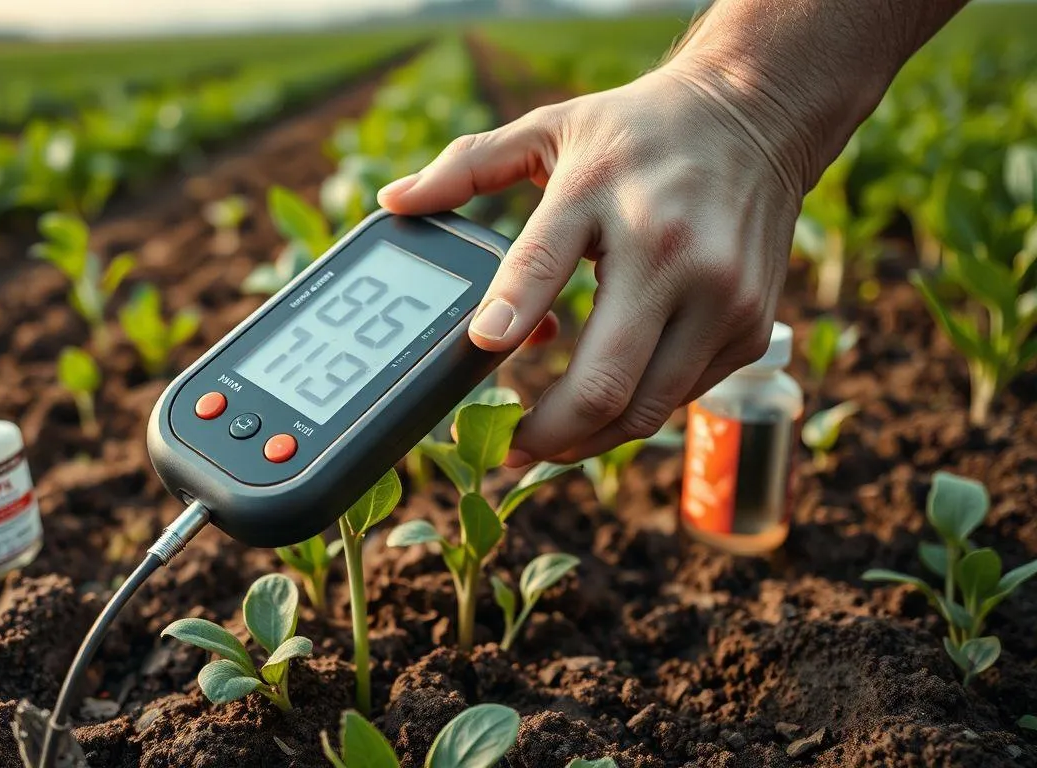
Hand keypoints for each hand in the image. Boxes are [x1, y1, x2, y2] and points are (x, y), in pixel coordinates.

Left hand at [378, 65, 808, 466]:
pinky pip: (679, 400)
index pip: (540, 266)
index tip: (478, 358)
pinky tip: (602, 401)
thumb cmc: (639, 131)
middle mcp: (671, 253)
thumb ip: (468, 167)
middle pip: (604, 383)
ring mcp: (722, 298)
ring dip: (587, 440)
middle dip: (544, 434)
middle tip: (505, 446)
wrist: (757, 116)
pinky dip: (633, 412)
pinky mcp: (750, 328)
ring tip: (546, 440)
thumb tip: (392, 199)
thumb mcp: (550, 129)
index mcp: (603, 195)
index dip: (504, 323)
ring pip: (644, 412)